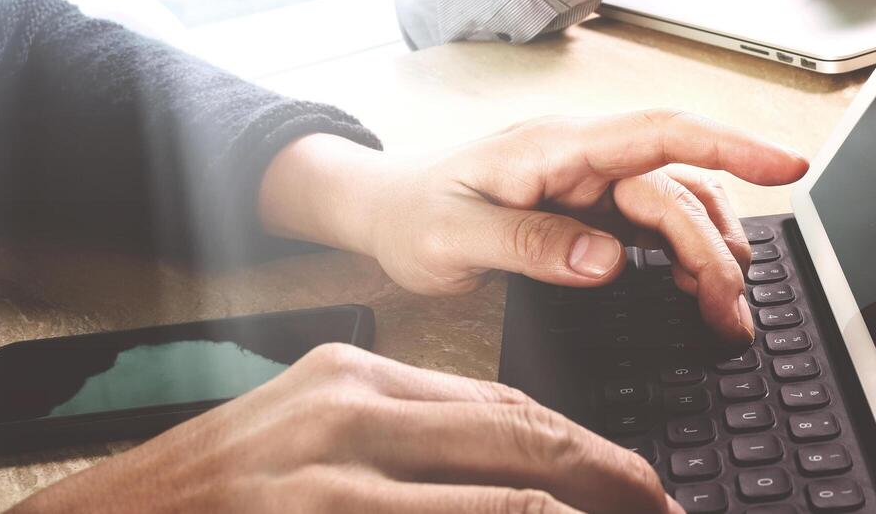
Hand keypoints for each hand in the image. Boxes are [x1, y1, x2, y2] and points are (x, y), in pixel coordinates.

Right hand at [12, 343, 683, 513]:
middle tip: (664, 508)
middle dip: (610, 477)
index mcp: (355, 375)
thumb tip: (506, 476)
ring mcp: (333, 472)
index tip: (633, 478)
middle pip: (520, 435)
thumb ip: (400, 443)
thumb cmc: (211, 494)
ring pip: (502, 497)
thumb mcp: (307, 439)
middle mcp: (351, 407)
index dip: (582, 444)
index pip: (501, 402)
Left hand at [258, 111, 809, 343]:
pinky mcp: (589, 209)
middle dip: (714, 246)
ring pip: (675, 205)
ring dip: (708, 250)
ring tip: (727, 306)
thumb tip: (605, 260)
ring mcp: (589, 182)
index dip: (730, 144)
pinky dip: (683, 253)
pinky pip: (653, 225)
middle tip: (731, 310)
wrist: (384, 212)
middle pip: (676, 188)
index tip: (786, 165)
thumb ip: (530, 245)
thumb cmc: (413, 213)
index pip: (660, 133)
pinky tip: (693, 284)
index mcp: (557, 146)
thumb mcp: (455, 236)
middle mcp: (584, 157)